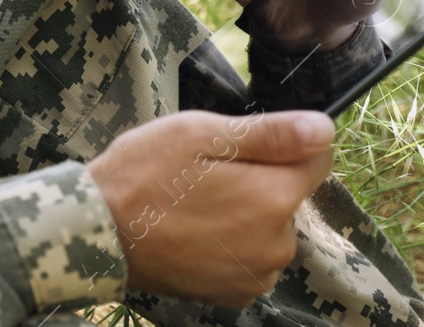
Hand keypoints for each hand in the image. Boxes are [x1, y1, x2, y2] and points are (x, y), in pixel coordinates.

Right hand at [86, 110, 335, 306]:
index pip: (318, 158)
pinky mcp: (236, 293)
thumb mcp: (199, 134)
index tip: (240, 143)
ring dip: (245, 214)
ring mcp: (257, 273)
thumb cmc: (143, 174)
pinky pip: (250, 256)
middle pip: (289, 195)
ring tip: (193, 204)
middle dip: (258, 179)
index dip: (284, 142)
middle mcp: (279, 243)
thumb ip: (270, 133)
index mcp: (275, 196)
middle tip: (203, 173)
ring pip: (269, 227)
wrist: (98, 233)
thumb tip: (325, 130)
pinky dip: (231, 243)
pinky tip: (193, 232)